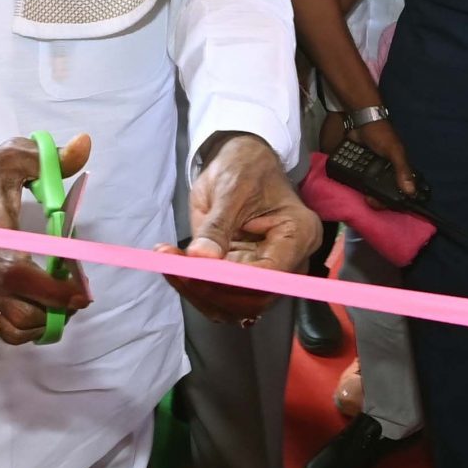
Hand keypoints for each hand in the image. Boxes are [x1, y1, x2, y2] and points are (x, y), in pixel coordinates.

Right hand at [0, 133, 93, 344]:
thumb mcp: (12, 158)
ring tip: (60, 306)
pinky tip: (39, 308)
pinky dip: (24, 327)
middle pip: (19, 312)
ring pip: (10, 327)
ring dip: (41, 324)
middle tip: (77, 297)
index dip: (54, 290)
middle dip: (55, 312)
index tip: (81, 292)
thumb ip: (50, 156)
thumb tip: (83, 145)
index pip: (20, 273)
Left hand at [162, 132, 319, 323]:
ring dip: (197, 291)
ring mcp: (265, 272)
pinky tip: (174, 265)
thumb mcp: (231, 189)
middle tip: (176, 267)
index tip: (196, 273)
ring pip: (233, 304)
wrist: (242, 164)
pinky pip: (220, 295)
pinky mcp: (243, 276)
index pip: (270, 274)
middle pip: (252, 297)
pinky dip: (194, 286)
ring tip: (169, 261)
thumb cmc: (246, 168)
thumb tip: (200, 257)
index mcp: (298, 234)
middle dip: (210, 289)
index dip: (233, 281)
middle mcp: (289, 262)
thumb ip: (217, 226)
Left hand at [349, 116, 417, 197]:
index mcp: (398, 168)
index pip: (400, 190)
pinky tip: (353, 189)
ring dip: (367, 193)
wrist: (360, 120)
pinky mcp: (359, 166)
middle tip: (369, 199)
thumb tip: (410, 191)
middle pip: (383, 193)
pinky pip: (359, 179)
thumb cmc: (381, 133)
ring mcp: (371, 169)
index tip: (383, 203)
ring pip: (371, 188)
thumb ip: (402, 169)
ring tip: (361, 197)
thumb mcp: (394, 150)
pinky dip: (357, 185)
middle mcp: (386, 171)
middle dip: (377, 199)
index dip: (394, 200)